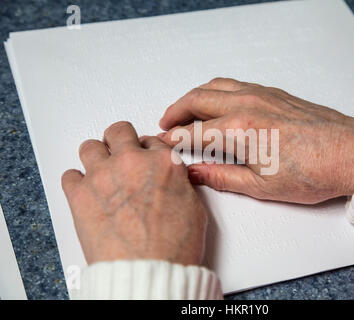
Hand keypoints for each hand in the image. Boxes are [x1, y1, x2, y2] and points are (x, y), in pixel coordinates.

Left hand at [61, 121, 206, 264]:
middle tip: (119, 154)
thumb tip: (172, 181)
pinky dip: (77, 182)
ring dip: (96, 157)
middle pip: (119, 131)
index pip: (152, 140)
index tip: (143, 157)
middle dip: (120, 141)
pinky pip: (69, 175)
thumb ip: (179, 185)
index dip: (147, 150)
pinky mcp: (80, 195)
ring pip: (89, 146)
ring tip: (100, 171)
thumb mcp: (194, 209)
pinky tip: (86, 193)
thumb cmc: (173, 249)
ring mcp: (103, 176)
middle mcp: (132, 162)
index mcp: (164, 163)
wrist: (148, 273)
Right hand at [159, 78, 353, 203]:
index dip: (173, 139)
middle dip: (175, 111)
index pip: (193, 132)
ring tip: (184, 110)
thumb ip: (222, 177)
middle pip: (197, 100)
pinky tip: (216, 102)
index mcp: (240, 130)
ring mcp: (260, 94)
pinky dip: (215, 90)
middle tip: (165, 124)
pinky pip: (233, 84)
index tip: (161, 144)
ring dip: (193, 97)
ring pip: (214, 86)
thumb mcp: (262, 186)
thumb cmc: (313, 172)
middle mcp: (246, 105)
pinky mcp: (272, 92)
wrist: (350, 153)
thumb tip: (195, 174)